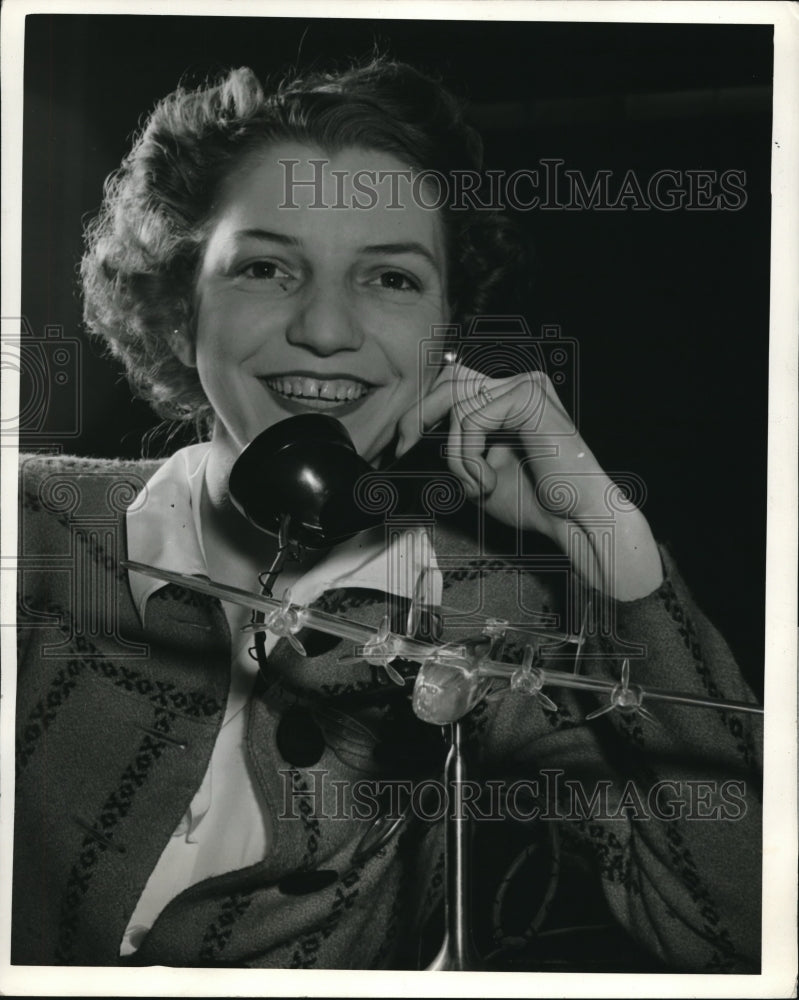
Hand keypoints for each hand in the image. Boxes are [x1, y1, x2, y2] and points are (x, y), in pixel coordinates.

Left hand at [397, 363, 662, 600]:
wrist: (577, 521)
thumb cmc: (537, 502)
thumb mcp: (480, 473)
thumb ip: (453, 450)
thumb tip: (407, 436)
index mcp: (513, 396)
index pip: (454, 383)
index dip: (421, 410)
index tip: (402, 446)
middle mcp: (522, 382)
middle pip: (450, 380)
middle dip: (419, 417)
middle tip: (405, 451)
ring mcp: (527, 385)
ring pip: (458, 407)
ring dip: (456, 455)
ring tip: (478, 486)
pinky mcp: (529, 397)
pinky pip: (472, 421)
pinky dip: (469, 458)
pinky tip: (490, 482)